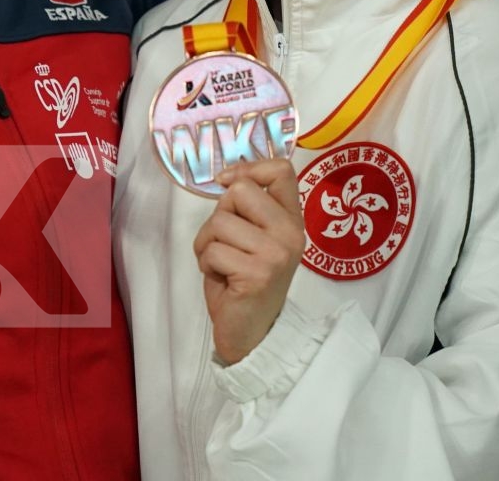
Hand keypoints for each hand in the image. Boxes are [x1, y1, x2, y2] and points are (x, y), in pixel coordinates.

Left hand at [194, 158, 305, 365]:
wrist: (251, 332)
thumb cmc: (244, 279)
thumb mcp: (253, 235)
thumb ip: (248, 207)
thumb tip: (227, 177)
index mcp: (292, 219)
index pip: (282, 169)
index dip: (248, 168)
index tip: (226, 182)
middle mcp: (291, 233)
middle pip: (240, 191)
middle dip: (219, 215)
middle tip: (226, 243)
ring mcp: (277, 253)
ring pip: (220, 222)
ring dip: (207, 244)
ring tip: (222, 264)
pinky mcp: (258, 273)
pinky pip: (212, 250)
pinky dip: (206, 264)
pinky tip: (222, 280)